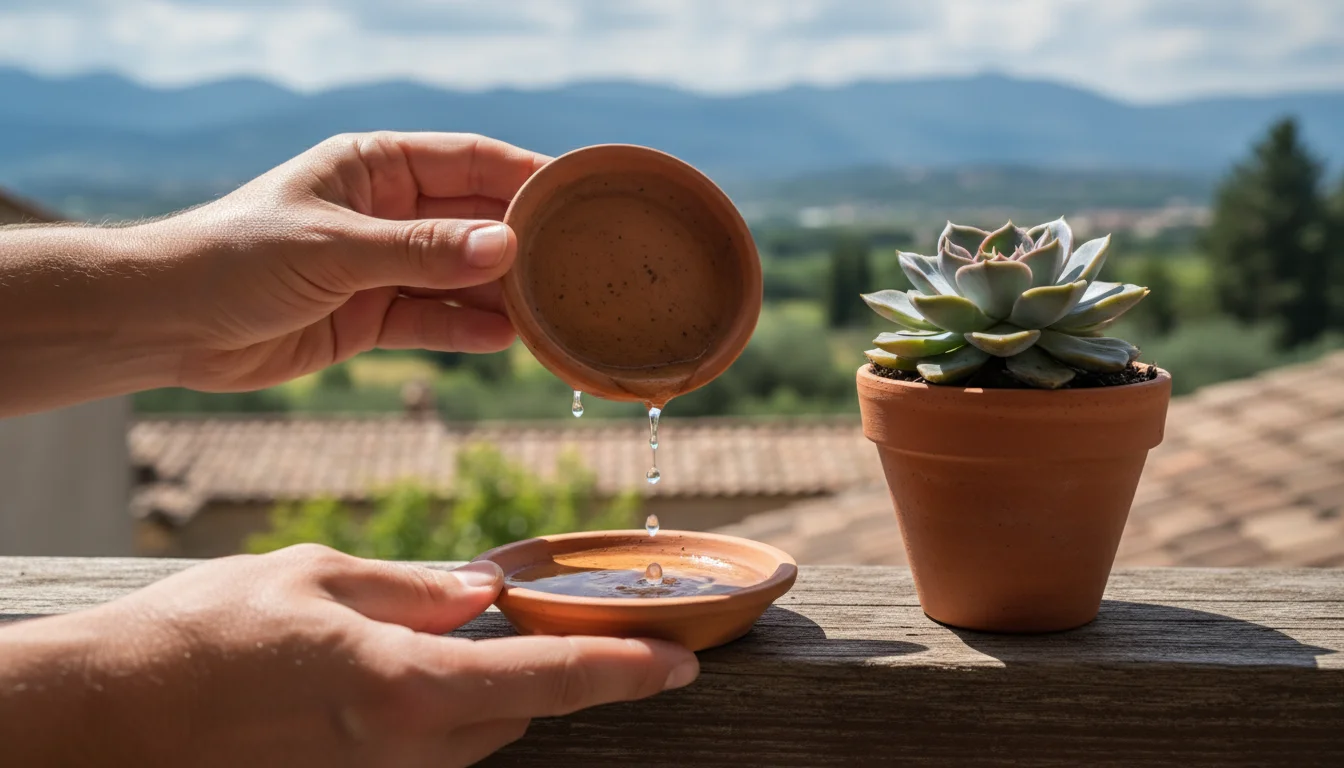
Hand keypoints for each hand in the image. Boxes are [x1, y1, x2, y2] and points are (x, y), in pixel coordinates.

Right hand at [0, 544, 698, 765]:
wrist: (109, 717)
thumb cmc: (207, 632)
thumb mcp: (321, 579)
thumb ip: (415, 590)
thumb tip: (484, 592)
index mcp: (405, 687)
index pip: (545, 681)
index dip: (622, 673)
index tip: (681, 663)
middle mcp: (402, 751)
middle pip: (519, 712)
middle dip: (557, 669)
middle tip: (582, 623)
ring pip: (476, 735)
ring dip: (498, 689)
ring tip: (487, 638)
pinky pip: (427, 751)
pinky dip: (446, 710)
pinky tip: (416, 669)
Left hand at [155, 131, 548, 391]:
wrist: (167, 322)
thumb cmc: (236, 257)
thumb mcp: (336, 247)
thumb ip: (422, 251)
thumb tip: (504, 245)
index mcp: (375, 167)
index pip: (468, 161)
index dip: (524, 175)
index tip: (577, 196)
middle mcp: (386, 212)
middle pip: (472, 221)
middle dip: (520, 241)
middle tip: (577, 264)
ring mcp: (381, 266)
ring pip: (459, 276)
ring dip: (501, 292)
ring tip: (551, 309)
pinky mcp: (369, 317)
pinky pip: (432, 320)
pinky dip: (465, 329)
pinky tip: (505, 338)